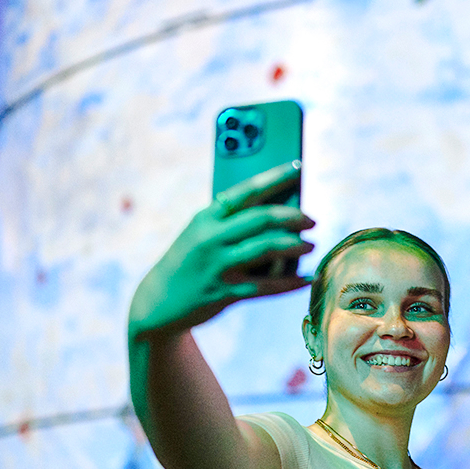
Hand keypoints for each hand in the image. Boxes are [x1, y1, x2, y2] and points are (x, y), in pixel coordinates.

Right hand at [129, 161, 314, 341]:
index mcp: (205, 217)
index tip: (297, 168)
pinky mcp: (225, 292)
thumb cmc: (189, 261)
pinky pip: (266, 286)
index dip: (274, 177)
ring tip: (311, 245)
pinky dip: (290, 282)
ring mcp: (218, 266)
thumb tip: (278, 215)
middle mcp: (211, 238)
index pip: (245, 190)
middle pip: (261, 219)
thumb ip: (230, 224)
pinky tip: (306, 278)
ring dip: (295, 245)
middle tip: (311, 220)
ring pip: (266, 249)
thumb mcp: (200, 234)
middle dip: (292, 216)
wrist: (158, 301)